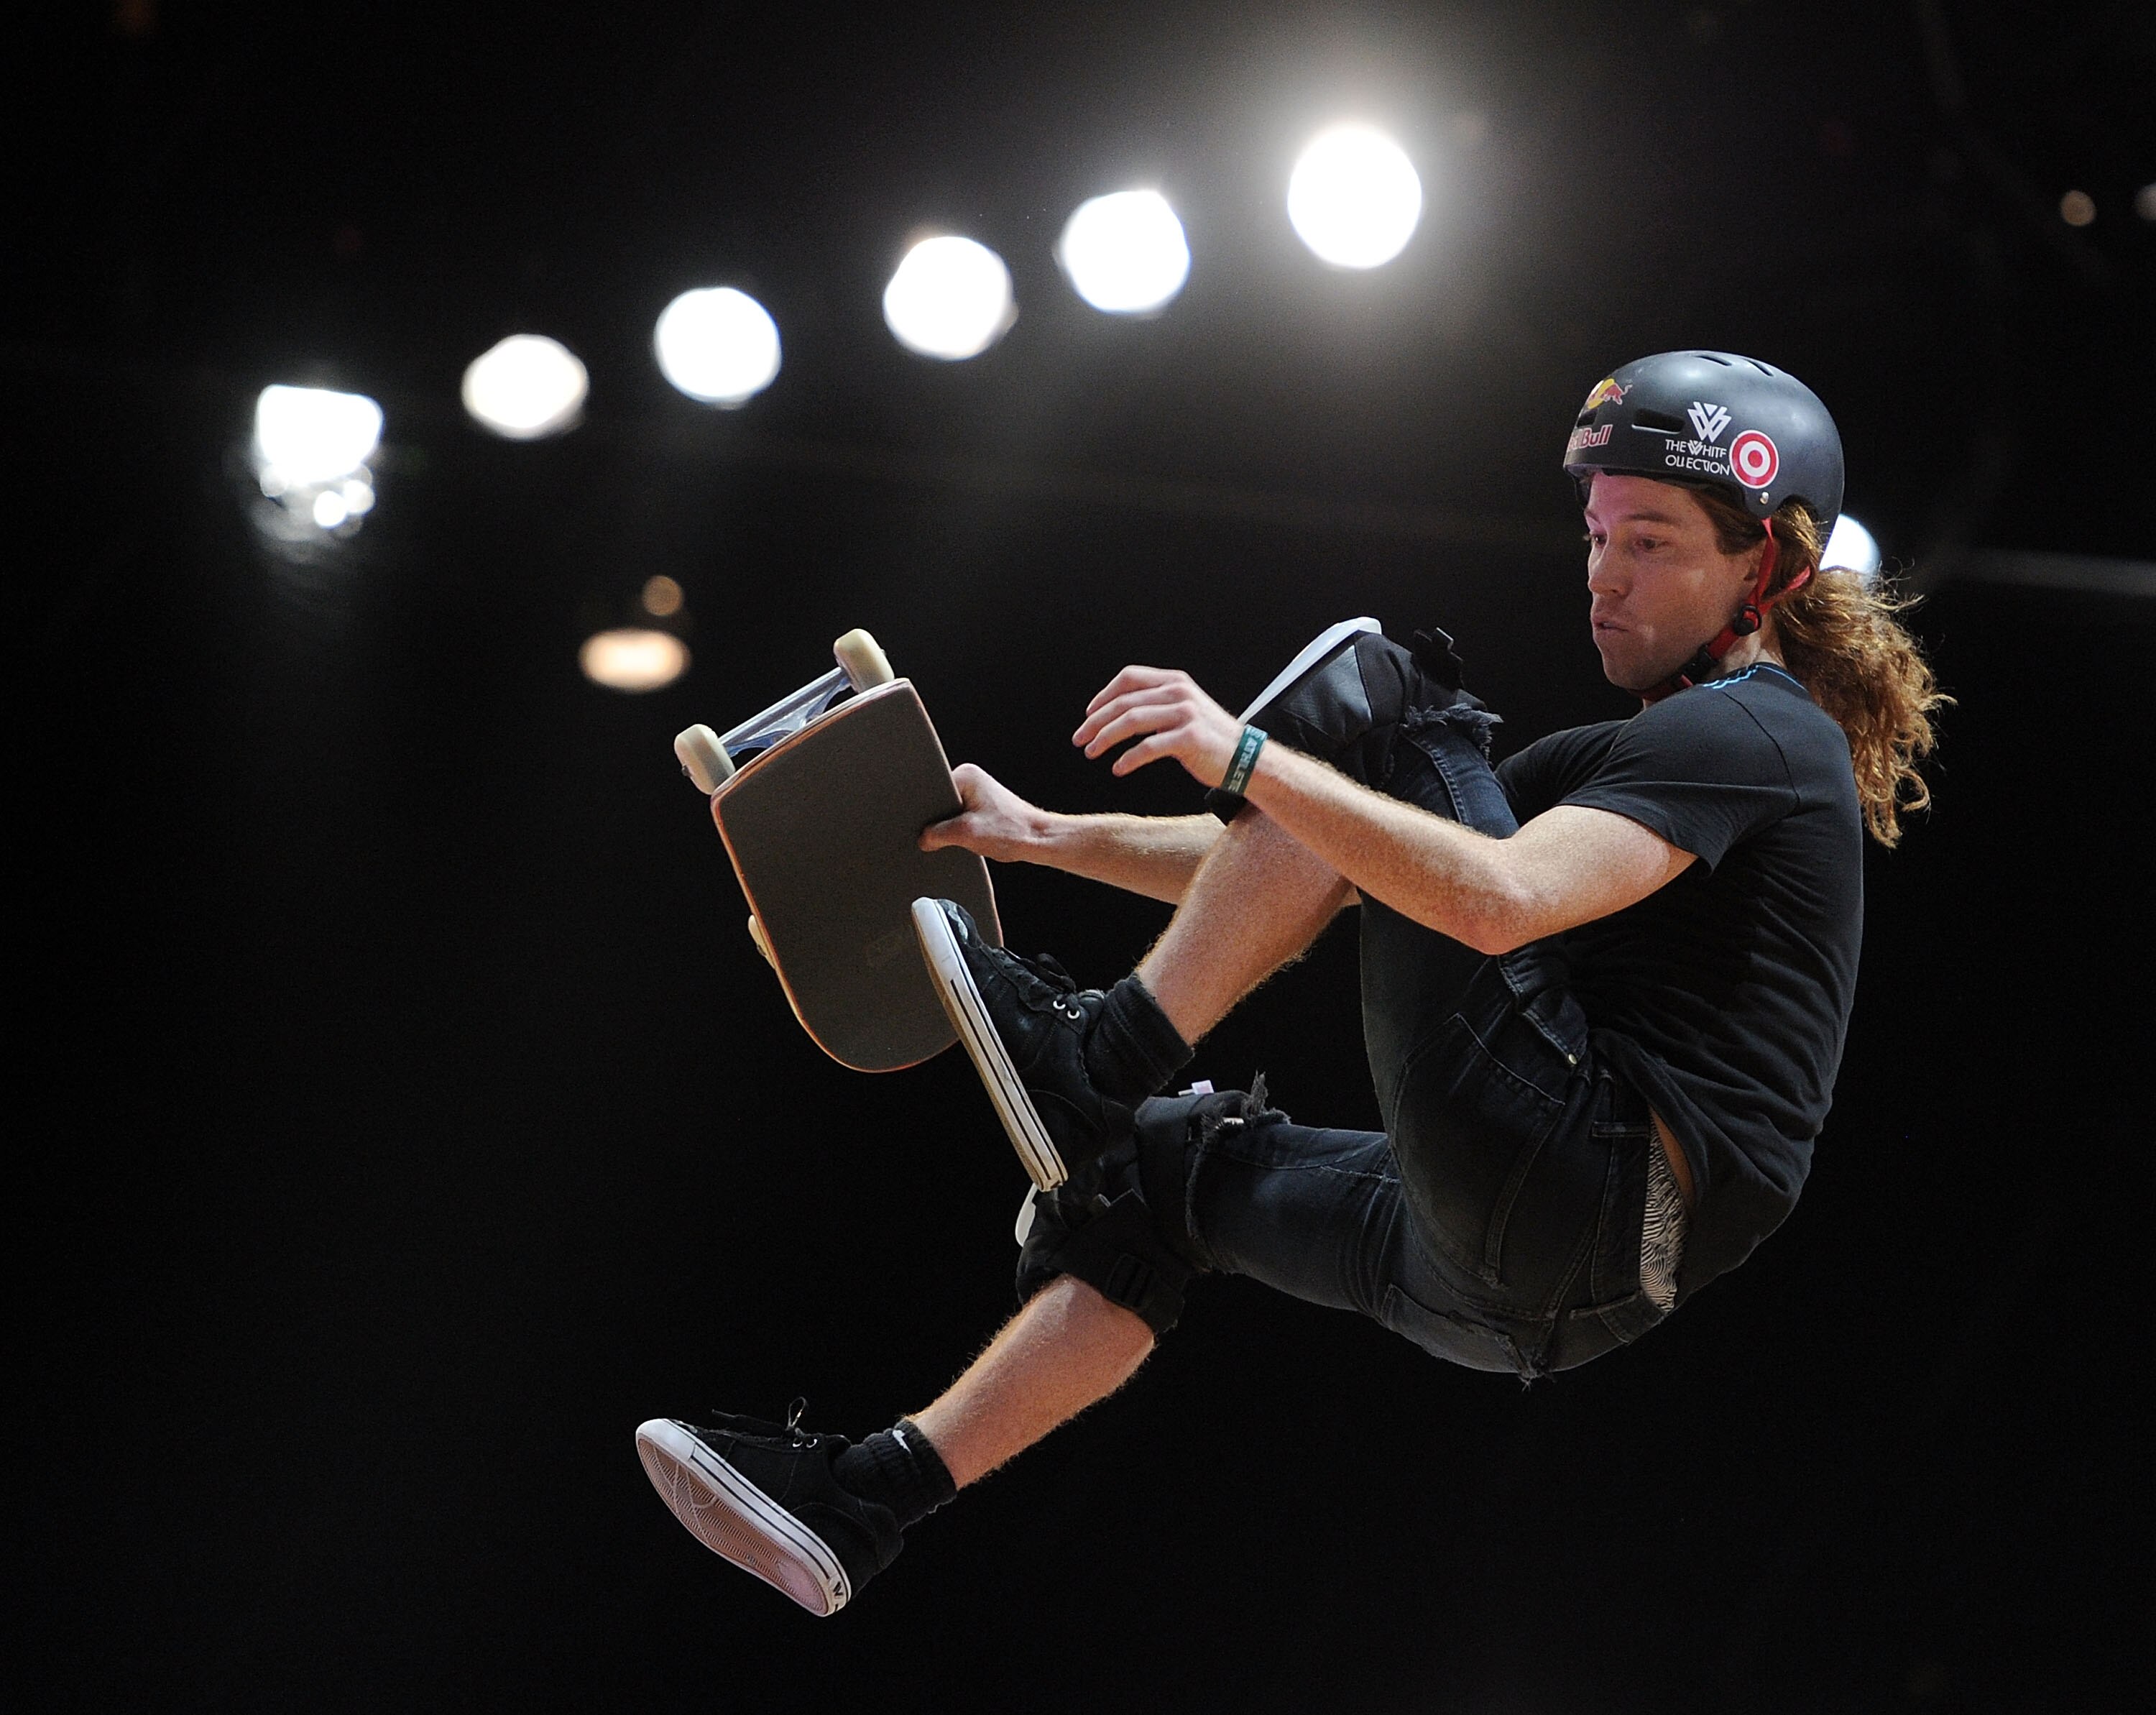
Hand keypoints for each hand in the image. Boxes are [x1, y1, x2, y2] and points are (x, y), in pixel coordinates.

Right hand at [920, 763, 1047, 862]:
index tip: (934, 829)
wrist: (1038, 840)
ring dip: (956, 830)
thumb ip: (936, 834)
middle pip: (939, 806)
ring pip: (950, 816)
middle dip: (944, 824)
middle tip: (962, 833)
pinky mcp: (983, 808)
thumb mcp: (966, 834)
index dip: (929, 816)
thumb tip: (923, 839)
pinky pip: (962, 821)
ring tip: (975, 834)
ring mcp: (978, 793)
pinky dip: (965, 832)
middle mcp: (972, 779)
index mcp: (966, 775)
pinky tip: (977, 837)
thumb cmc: (1013, 831)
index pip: (931, 793)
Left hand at [1074, 666, 1242, 785]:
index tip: (1088, 715)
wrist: (1245, 758)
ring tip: (1092, 752)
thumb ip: (1156, 704)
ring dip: (1105, 738)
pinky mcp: (1190, 737)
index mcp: (1175, 681)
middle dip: (1095, 722)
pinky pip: (1149, 747)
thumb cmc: (1209, 738)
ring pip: (1131, 721)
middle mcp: (1179, 692)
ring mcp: (1185, 713)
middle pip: (1124, 702)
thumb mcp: (1183, 709)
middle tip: (1080, 739)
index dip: (1103, 696)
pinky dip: (1128, 759)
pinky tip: (1118, 768)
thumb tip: (1115, 713)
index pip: (1129, 678)